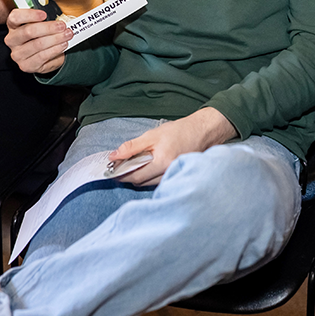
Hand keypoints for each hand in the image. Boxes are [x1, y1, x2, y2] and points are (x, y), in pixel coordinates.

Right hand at [5, 7, 71, 73]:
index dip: (30, 15)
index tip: (44, 14)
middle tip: (62, 26)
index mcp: (13, 25)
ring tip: (67, 35)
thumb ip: (45, 20)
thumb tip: (57, 19)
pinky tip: (63, 45)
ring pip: (38, 44)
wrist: (45, 57)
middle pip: (28, 31)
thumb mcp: (41, 25)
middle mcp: (12, 40)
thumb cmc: (41, 37)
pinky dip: (55, 49)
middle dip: (48, 28)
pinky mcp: (26, 65)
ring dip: (56, 39)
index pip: (15, 17)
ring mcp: (17, 54)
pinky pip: (43, 56)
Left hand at [108, 107, 236, 185]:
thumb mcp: (152, 135)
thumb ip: (132, 146)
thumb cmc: (179, 131)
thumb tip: (114, 156)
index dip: (121, 174)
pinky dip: (149, 177)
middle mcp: (168, 173)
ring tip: (134, 165)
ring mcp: (173, 177)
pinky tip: (148, 167)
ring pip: (148, 184)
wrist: (202, 132)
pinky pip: (157, 182)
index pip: (135, 177)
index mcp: (161, 162)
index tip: (112, 170)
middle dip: (128, 176)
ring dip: (139, 177)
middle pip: (141, 183)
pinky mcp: (176, 177)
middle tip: (120, 166)